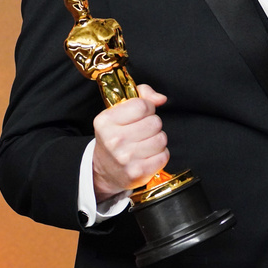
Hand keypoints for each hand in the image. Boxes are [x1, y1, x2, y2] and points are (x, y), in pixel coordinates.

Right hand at [91, 84, 168, 201]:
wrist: (103, 171)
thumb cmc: (114, 137)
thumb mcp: (118, 111)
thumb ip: (141, 95)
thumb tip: (161, 99)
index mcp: (106, 121)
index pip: (142, 106)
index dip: (147, 108)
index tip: (142, 114)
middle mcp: (114, 140)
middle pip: (155, 122)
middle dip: (153, 125)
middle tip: (142, 131)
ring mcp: (125, 158)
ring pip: (161, 139)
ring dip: (157, 140)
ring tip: (144, 144)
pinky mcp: (138, 172)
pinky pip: (164, 155)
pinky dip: (159, 155)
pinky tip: (147, 156)